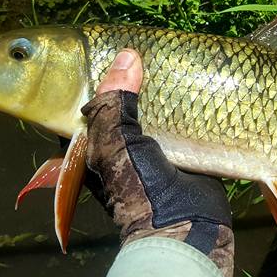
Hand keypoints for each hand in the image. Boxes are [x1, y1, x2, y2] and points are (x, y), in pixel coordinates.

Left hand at [81, 49, 234, 276]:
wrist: (184, 227)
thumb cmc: (136, 188)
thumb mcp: (114, 143)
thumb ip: (114, 100)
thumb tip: (127, 56)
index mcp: (90, 145)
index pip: (83, 101)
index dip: (90, 74)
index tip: (110, 49)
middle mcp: (117, 146)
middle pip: (120, 102)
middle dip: (132, 79)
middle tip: (145, 51)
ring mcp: (149, 149)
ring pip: (150, 110)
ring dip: (160, 90)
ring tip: (169, 60)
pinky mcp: (180, 151)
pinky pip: (178, 122)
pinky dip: (184, 105)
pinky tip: (193, 84)